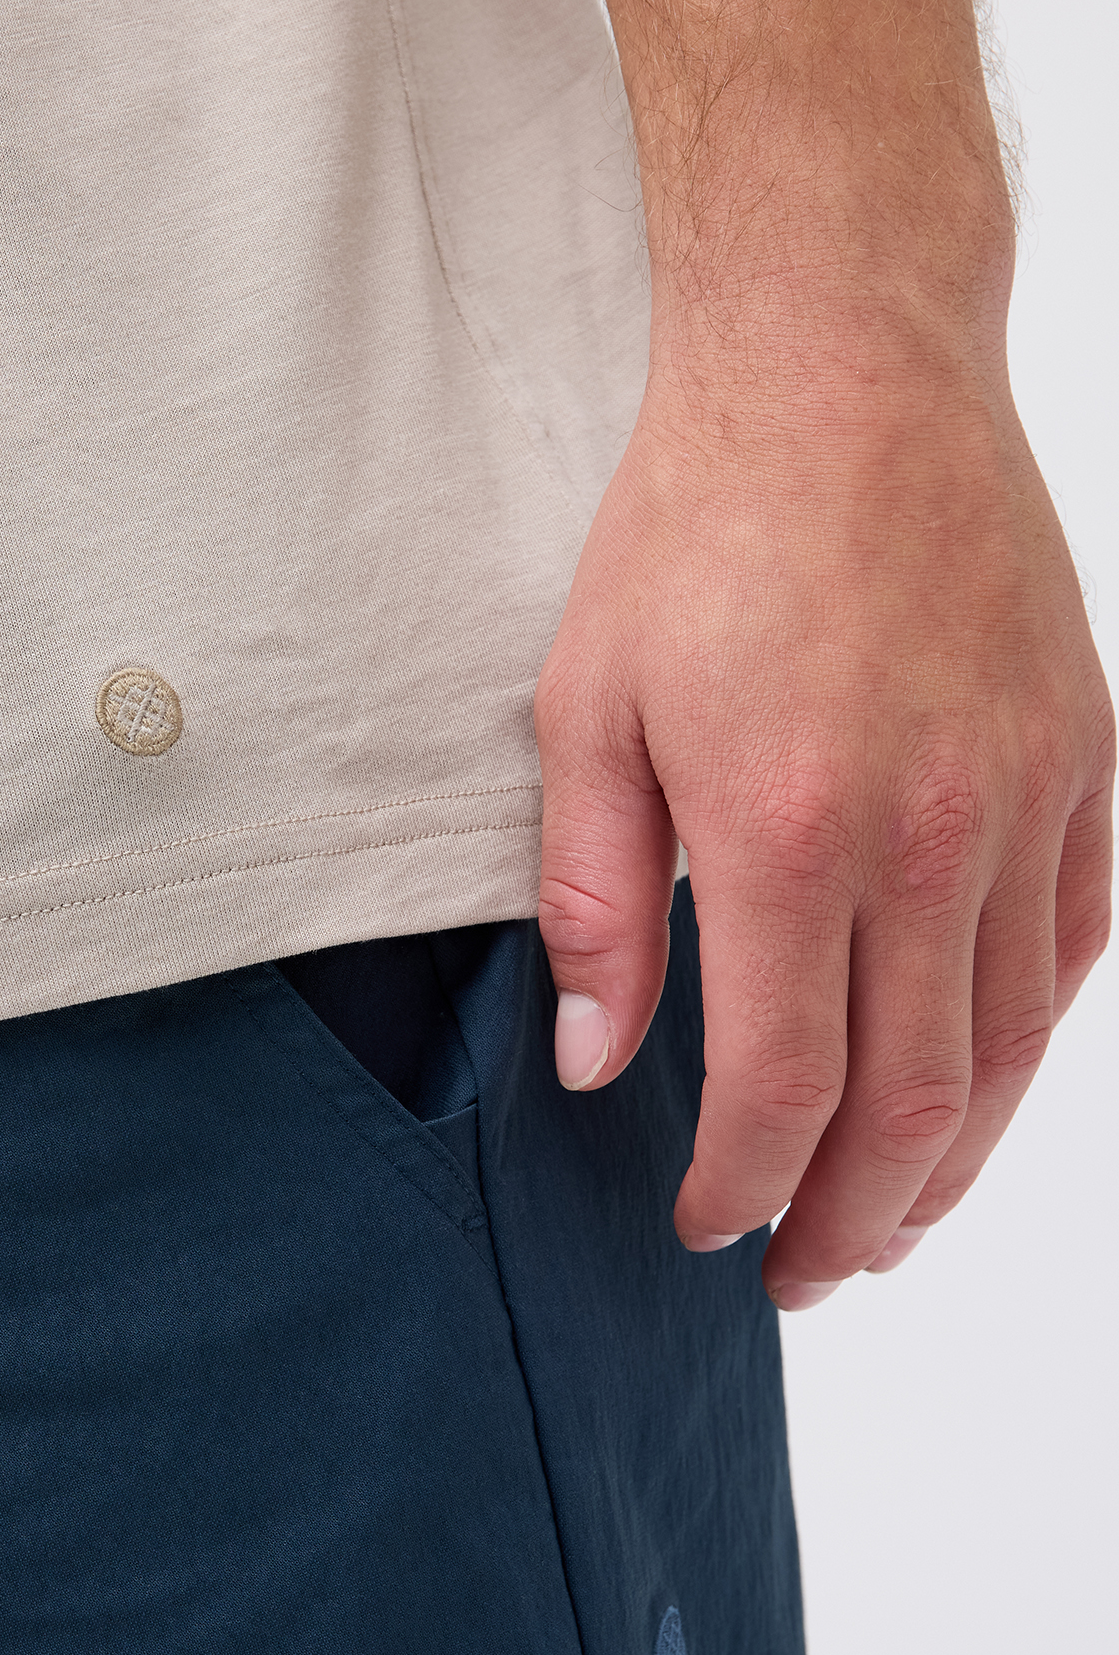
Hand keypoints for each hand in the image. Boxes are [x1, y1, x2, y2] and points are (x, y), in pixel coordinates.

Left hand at [534, 301, 1113, 1306]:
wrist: (841, 379)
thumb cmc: (694, 531)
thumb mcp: (586, 710)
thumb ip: (597, 900)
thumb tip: (597, 1059)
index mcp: (790, 834)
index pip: (780, 1084)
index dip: (740, 1184)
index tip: (699, 1223)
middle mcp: (933, 839)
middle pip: (910, 1102)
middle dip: (847, 1219)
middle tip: (798, 1275)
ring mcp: (1029, 801)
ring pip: (1011, 1050)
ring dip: (949, 1165)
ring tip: (888, 1226)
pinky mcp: (1084, 761)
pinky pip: (1077, 947)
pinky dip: (1030, 1046)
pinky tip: (980, 1087)